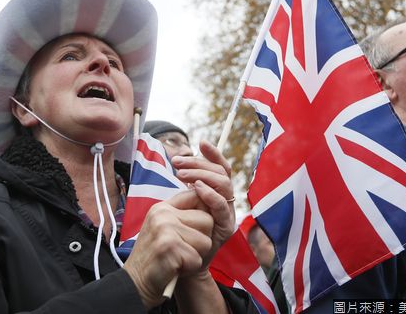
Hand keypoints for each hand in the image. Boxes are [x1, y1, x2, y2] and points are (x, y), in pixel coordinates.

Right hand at [124, 190, 213, 308]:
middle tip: (182, 250)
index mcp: (163, 207)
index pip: (197, 197)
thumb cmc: (157, 258)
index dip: (203, 215)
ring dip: (195, 255)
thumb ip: (182, 215)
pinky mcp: (169, 246)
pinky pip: (197, 258)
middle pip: (208, 220)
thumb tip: (208, 202)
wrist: (135, 283)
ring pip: (205, 241)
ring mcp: (165, 228)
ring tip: (177, 258)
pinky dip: (189, 268)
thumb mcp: (164, 229)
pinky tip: (174, 268)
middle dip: (201, 240)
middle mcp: (163, 214)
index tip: (194, 232)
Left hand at [171, 140, 234, 267]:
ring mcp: (228, 213)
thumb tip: (182, 160)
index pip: (221, 168)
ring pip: (224, 185)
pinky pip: (221, 205)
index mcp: (218, 193)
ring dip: (201, 175)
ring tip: (181, 175)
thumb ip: (188, 185)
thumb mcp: (184, 203)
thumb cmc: (181, 232)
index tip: (200, 142)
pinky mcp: (225, 227)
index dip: (214, 154)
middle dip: (200, 163)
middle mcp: (227, 200)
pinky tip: (195, 188)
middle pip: (222, 173)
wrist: (182, 264)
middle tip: (177, 163)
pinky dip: (209, 193)